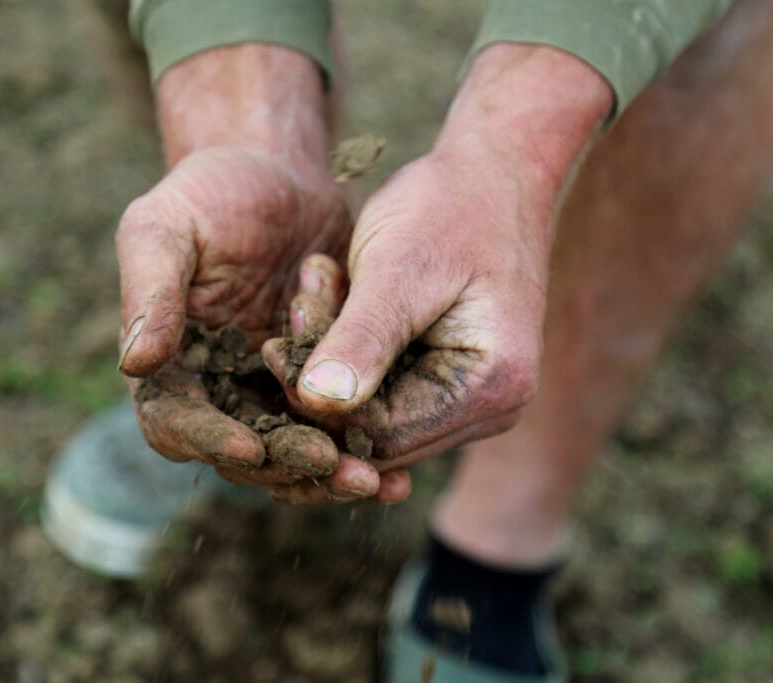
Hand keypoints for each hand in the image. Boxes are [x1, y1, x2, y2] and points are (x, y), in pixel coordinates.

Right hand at [116, 46, 397, 498]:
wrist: (282, 173)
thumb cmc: (212, 192)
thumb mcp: (166, 228)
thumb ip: (150, 292)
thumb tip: (134, 364)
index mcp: (167, 365)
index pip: (177, 423)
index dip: (212, 441)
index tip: (252, 448)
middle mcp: (215, 390)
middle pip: (244, 452)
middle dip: (289, 466)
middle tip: (336, 470)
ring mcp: (268, 390)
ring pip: (294, 452)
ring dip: (331, 474)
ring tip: (378, 484)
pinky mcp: (317, 382)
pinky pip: (337, 428)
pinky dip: (361, 448)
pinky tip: (399, 469)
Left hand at [262, 45, 614, 491]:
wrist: (495, 168)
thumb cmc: (452, 206)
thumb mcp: (399, 268)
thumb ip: (362, 338)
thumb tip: (317, 404)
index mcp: (490, 390)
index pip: (382, 437)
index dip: (319, 405)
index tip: (277, 344)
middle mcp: (491, 409)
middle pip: (377, 432)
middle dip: (324, 375)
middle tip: (301, 302)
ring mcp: (473, 397)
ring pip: (374, 407)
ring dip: (334, 352)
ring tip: (321, 282)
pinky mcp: (449, 376)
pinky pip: (384, 382)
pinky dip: (350, 343)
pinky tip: (336, 290)